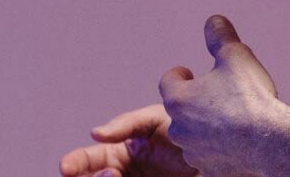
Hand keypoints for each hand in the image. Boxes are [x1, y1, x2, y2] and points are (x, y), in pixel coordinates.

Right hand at [57, 103, 196, 176]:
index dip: (75, 163)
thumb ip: (127, 123)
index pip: (89, 160)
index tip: (66, 167)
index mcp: (121, 153)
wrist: (224, 148)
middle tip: (110, 174)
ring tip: (117, 175)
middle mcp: (125, 173)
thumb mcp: (157, 118)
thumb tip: (95, 133)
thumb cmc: (189, 129)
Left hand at [159, 15, 284, 175]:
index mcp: (179, 99)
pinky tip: (239, 141)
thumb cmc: (250, 98)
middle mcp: (180, 128)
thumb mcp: (236, 56)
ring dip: (206, 126)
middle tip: (218, 95)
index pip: (168, 81)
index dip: (180, 74)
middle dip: (196, 102)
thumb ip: (220, 37)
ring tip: (232, 119)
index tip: (190, 73)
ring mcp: (194, 151)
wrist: (270, 141)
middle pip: (181, 110)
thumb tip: (213, 20)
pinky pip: (211, 155)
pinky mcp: (210, 169)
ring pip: (194, 135)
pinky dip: (220, 148)